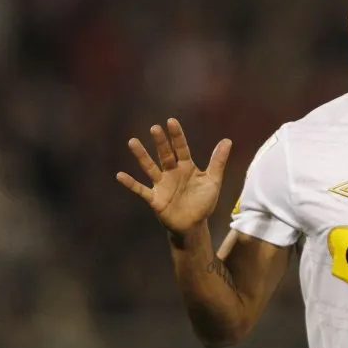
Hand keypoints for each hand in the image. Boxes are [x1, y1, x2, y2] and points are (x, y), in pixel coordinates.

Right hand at [116, 118, 231, 235]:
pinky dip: (131, 183)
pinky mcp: (155, 199)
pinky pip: (141, 190)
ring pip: (150, 167)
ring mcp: (162, 185)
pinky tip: (120, 175)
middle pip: (165, 154)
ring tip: (132, 142)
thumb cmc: (203, 202)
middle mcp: (172, 173)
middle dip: (160, 142)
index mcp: (186, 167)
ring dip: (142, 156)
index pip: (181, 148)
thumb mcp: (213, 181)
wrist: (194, 226)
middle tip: (154, 128)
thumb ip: (218, 161)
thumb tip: (227, 140)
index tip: (171, 121)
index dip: (177, 136)